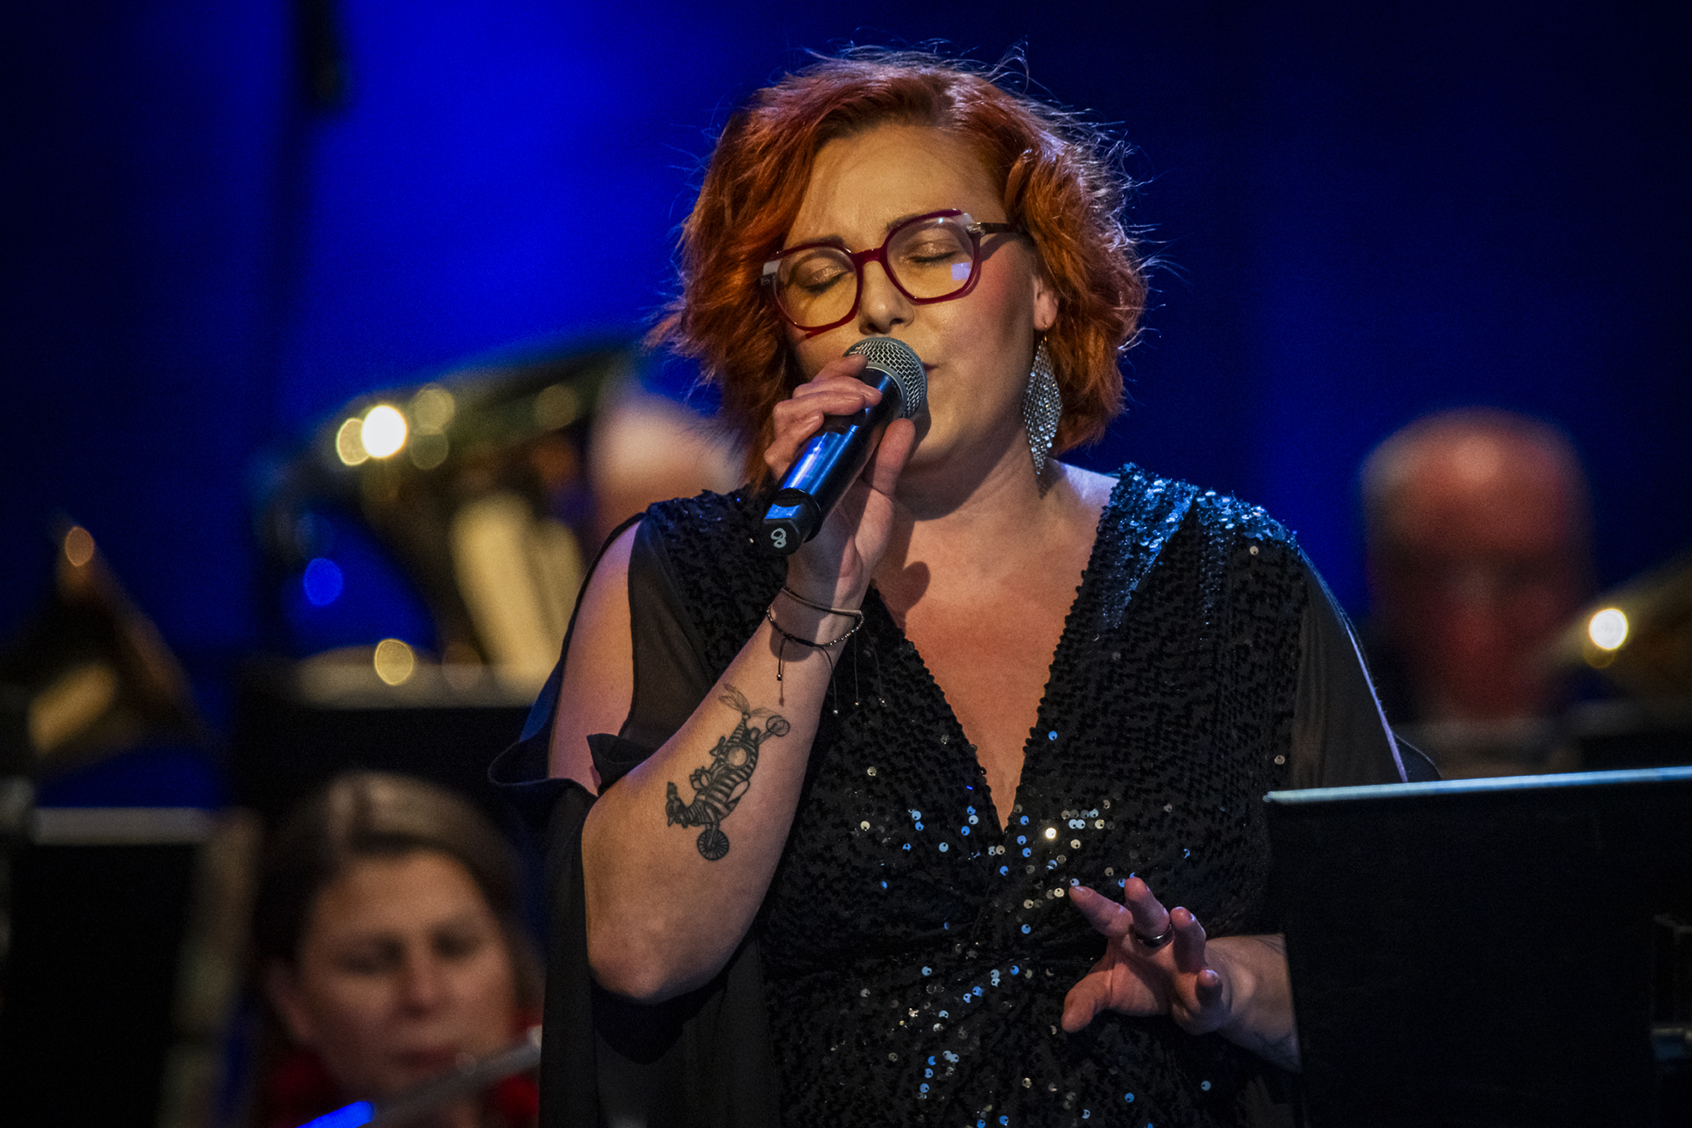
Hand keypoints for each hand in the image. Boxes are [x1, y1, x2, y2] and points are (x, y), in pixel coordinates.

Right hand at [764, 354, 914, 604]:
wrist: (845, 580)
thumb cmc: (855, 538)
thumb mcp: (882, 490)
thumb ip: (889, 458)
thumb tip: (903, 421)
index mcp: (823, 447)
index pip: (819, 397)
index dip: (837, 374)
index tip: (864, 361)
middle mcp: (802, 453)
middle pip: (801, 398)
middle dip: (835, 384)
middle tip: (869, 390)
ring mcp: (791, 470)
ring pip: (787, 415)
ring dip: (822, 400)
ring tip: (855, 403)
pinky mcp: (786, 490)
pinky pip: (778, 454)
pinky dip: (796, 433)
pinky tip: (819, 423)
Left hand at [1062, 878, 1299, 1067]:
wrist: (1194, 999)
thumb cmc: (1142, 983)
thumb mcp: (1108, 990)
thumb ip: (1086, 999)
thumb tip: (1066, 1023)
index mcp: (1129, 934)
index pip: (1109, 918)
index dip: (1094, 906)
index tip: (1075, 891)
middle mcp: (1159, 940)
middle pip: (1150, 917)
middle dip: (1143, 902)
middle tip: (1133, 885)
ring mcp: (1187, 960)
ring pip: (1188, 939)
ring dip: (1186, 928)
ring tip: (1180, 915)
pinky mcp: (1208, 986)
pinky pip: (1209, 983)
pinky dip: (1210, 981)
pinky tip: (1208, 977)